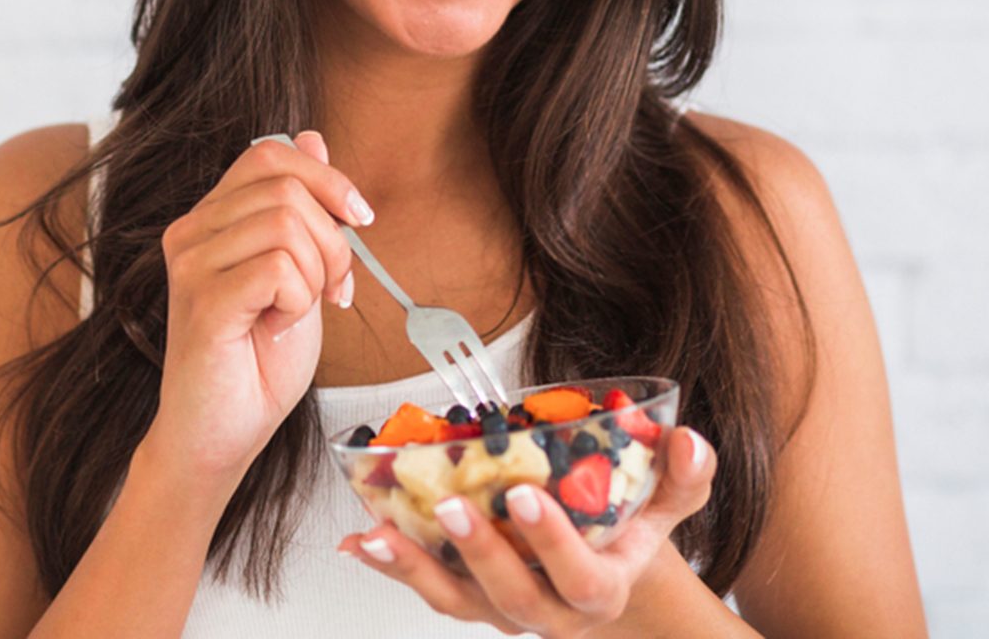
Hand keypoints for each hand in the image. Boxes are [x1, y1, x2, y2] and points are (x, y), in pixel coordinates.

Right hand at [139, 130, 368, 485]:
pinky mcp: (202, 301)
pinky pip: (279, 268)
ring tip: (298, 311)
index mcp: (212, 216)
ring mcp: (191, 264)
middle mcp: (191, 230)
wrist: (223, 434)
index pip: (270, 153)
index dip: (327, 177)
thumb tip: (313, 136)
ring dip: (317, 274)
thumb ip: (301, 207)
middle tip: (332, 289)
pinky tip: (278, 326)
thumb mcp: (298, 268)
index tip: (360, 218)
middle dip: (333, 238)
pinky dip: (299, 301)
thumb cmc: (259, 358)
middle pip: (287, 187)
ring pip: (288, 224)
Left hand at [337, 427, 715, 636]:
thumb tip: (688, 440)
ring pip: (458, 600)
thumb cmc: (630, 531)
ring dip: (414, 567)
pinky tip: (360, 539)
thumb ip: (684, 474)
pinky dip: (394, 563)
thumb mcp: (669, 502)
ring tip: (377, 533)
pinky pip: (430, 586)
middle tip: (449, 504)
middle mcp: (550, 610)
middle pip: (511, 597)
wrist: (612, 580)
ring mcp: (504, 607)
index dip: (552, 543)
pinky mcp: (471, 596)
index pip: (581, 578)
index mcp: (600, 587)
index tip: (525, 495)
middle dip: (479, 552)